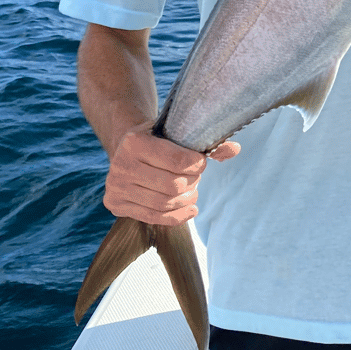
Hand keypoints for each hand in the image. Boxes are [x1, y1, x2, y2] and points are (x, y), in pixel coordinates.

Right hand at [103, 122, 240, 225]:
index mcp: (135, 141)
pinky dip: (177, 217)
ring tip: (193, 191)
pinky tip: (190, 209)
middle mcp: (121, 164)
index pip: (176, 160)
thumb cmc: (158, 139)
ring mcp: (116, 186)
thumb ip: (204, 142)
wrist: (126, 148)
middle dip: (192, 183)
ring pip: (164, 203)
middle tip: (197, 178)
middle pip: (172, 185)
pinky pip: (153, 217)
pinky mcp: (116, 204)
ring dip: (186, 200)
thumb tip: (234, 149)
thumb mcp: (175, 132)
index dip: (197, 165)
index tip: (202, 163)